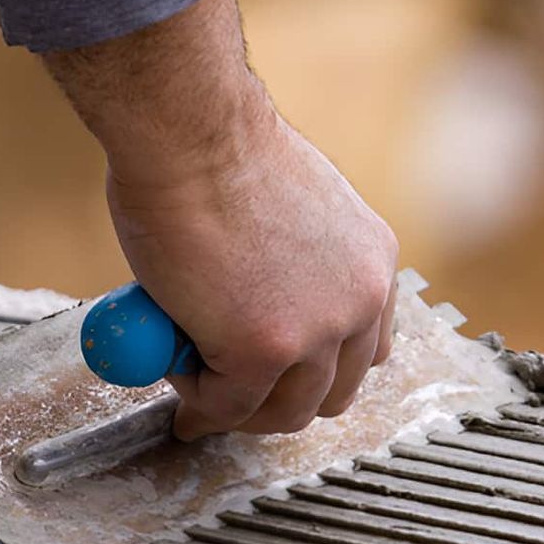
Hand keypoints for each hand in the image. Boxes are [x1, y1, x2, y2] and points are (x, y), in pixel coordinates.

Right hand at [41, 0, 397, 437]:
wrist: (190, 131)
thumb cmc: (215, 148)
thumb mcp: (291, 212)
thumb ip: (290, 263)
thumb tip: (251, 293)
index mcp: (372, 259)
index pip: (365, 347)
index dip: (315, 369)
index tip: (276, 373)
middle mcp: (360, 299)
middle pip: (333, 392)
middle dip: (278, 401)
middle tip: (228, 393)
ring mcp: (315, 332)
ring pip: (283, 412)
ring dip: (235, 406)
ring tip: (192, 377)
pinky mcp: (262, 352)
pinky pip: (227, 405)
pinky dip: (197, 400)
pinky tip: (171, 366)